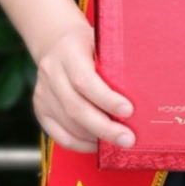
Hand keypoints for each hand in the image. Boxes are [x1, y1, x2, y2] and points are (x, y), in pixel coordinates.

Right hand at [32, 19, 134, 153]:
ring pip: (68, 124)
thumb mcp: (102, 41)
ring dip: (94, 137)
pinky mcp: (39, 109)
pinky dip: (80, 144)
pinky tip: (97, 144)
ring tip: (117, 141)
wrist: (55, 41)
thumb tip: (145, 90)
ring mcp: (42, 92)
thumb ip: (115, 62)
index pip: (84, 81)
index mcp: (68, 52)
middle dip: (104, 127)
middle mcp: (51, 72)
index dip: (106, 99)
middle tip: (128, 139)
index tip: (128, 111)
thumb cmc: (88, 44)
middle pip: (76, 108)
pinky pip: (58, 135)